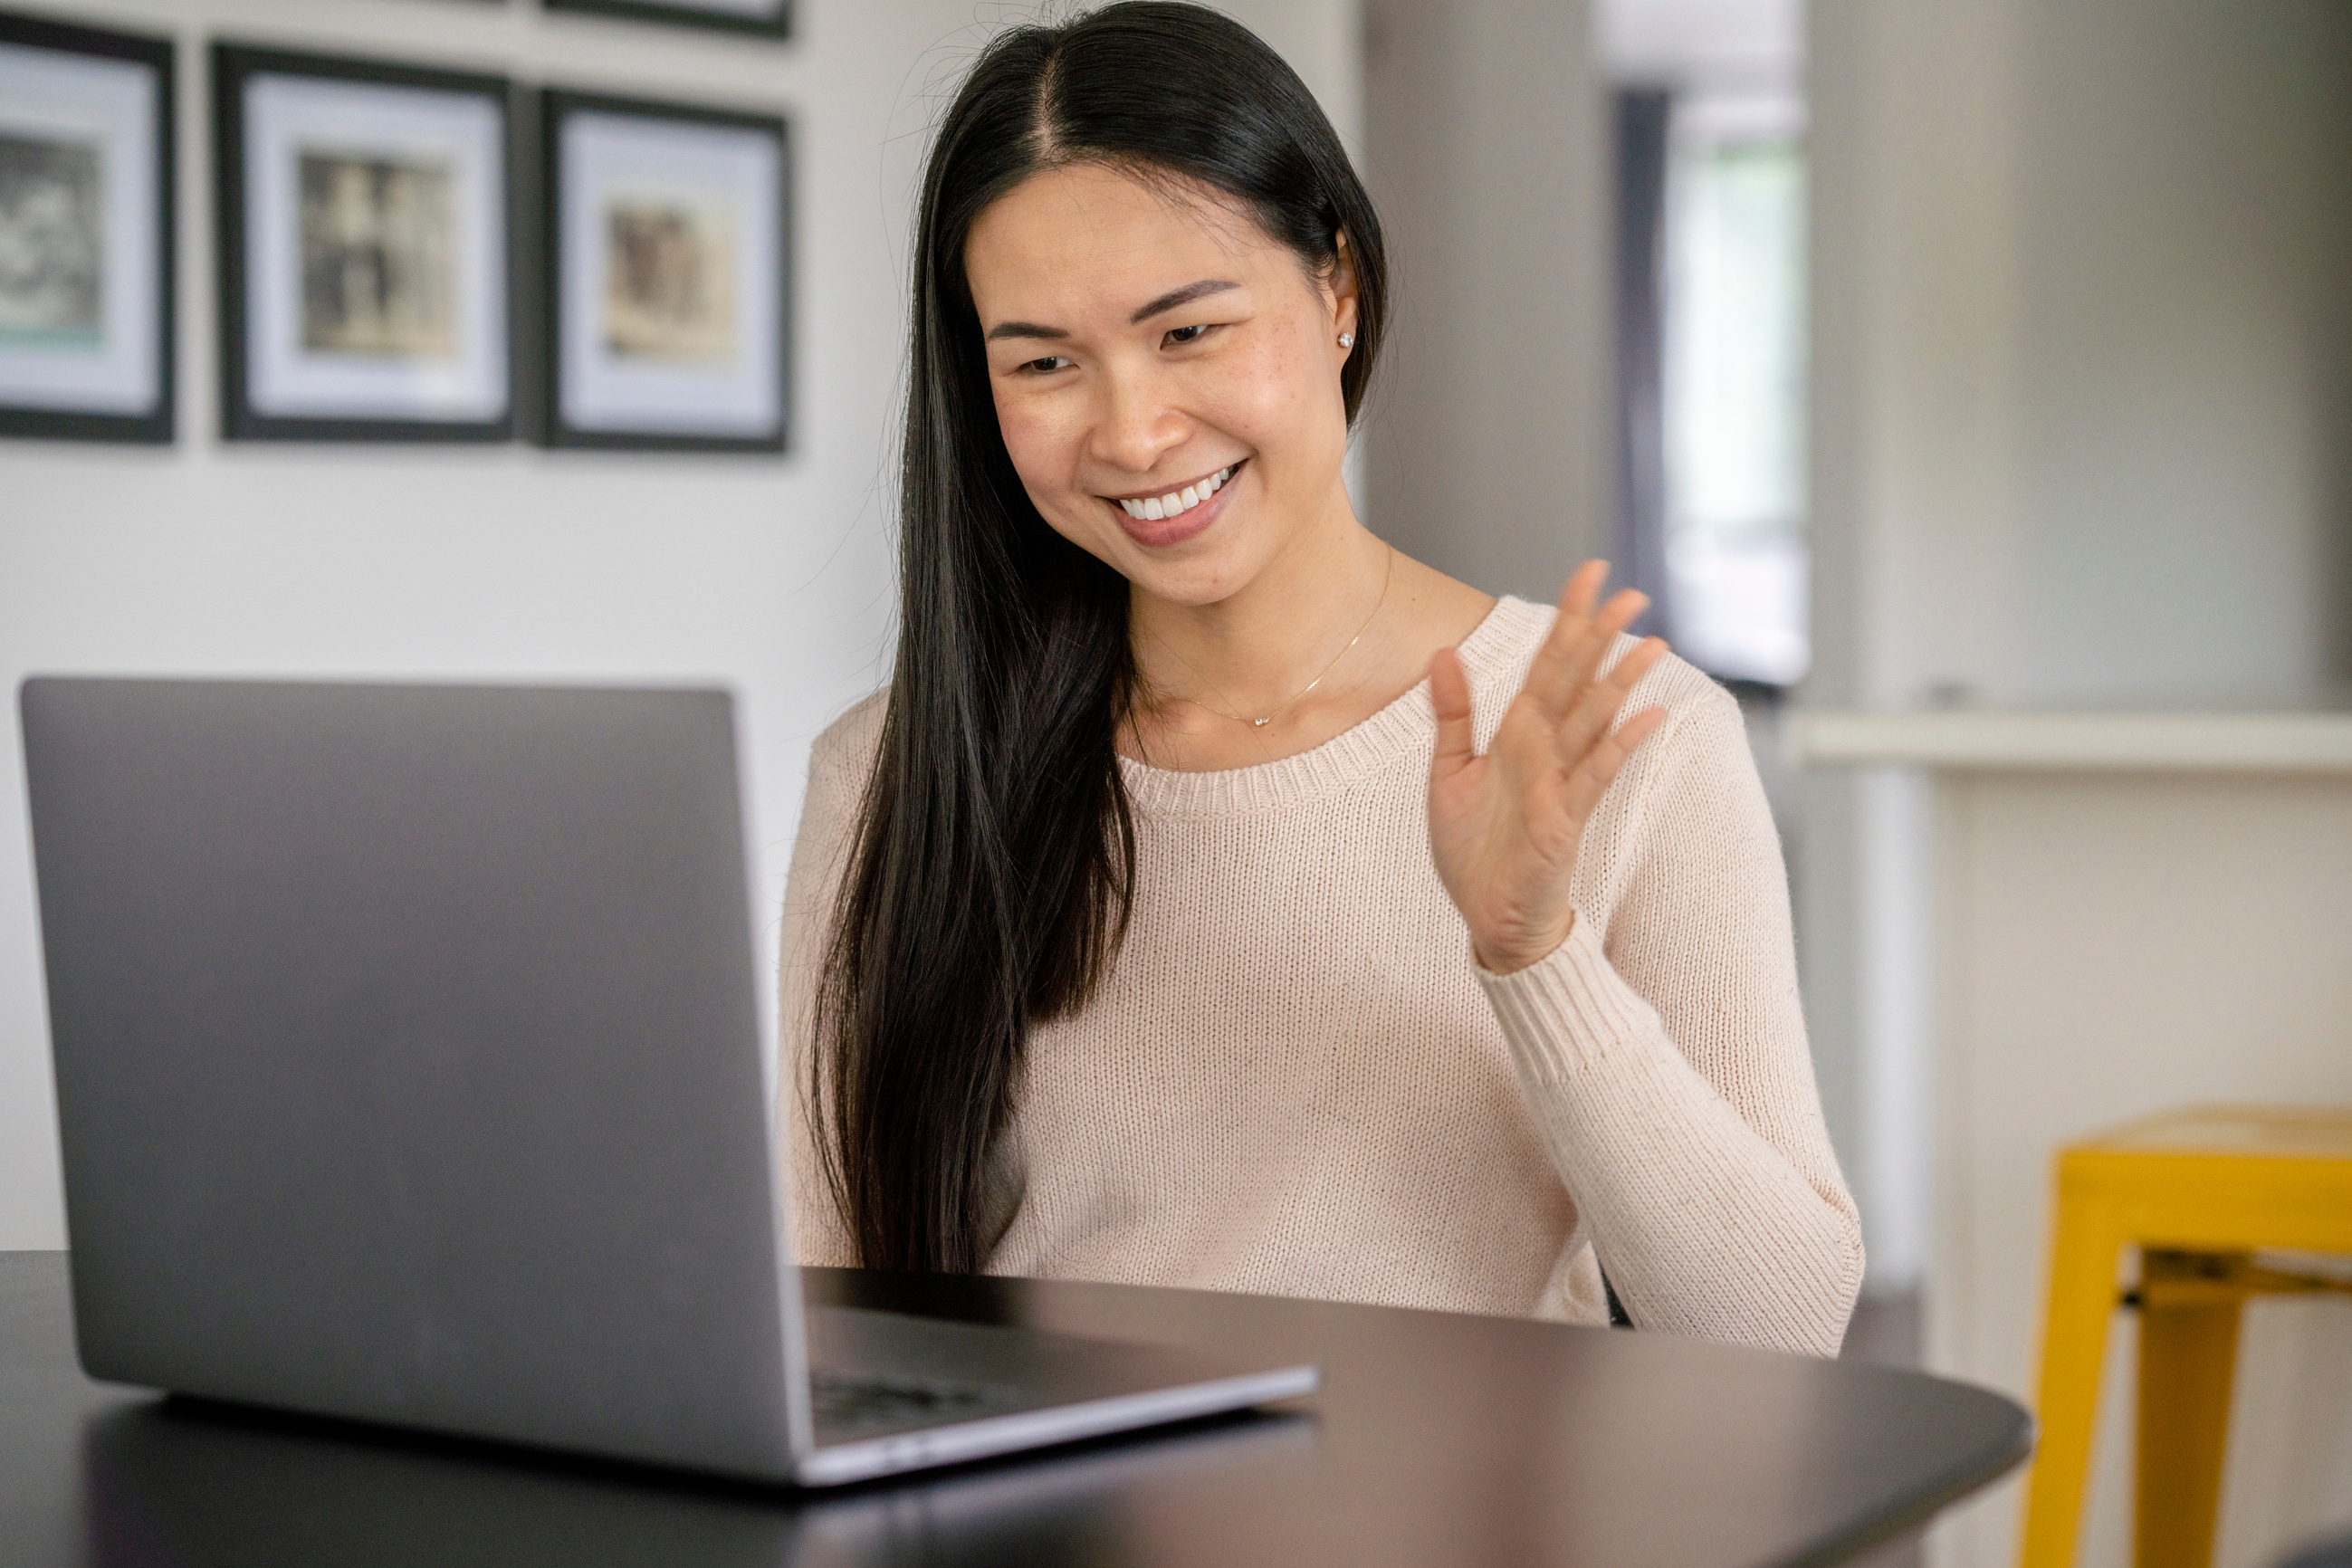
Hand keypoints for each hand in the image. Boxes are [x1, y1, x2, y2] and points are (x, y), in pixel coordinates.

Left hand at [1428, 562, 1668, 974]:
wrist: (1487, 918)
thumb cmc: (1475, 852)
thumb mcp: (1448, 773)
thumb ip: (1452, 714)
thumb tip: (1441, 651)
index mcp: (1518, 736)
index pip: (1546, 665)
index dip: (1566, 620)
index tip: (1590, 572)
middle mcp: (1545, 753)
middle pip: (1576, 683)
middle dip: (1600, 638)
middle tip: (1631, 592)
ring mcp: (1560, 785)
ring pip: (1594, 723)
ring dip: (1621, 683)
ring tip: (1651, 642)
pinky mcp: (1564, 821)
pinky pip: (1593, 777)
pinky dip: (1619, 746)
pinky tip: (1647, 717)